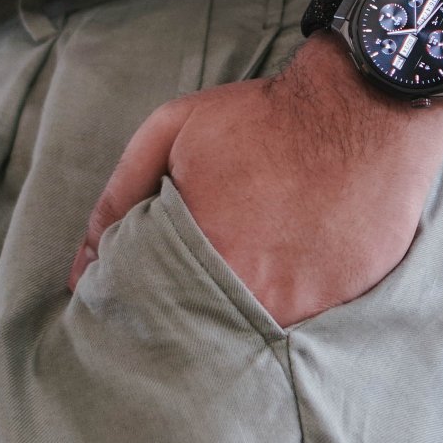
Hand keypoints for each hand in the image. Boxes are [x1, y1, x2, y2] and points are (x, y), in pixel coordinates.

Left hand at [67, 34, 442, 326]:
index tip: (141, 284)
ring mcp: (301, 307)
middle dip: (184, 308)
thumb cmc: (261, 118)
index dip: (139, 299)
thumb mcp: (171, 133)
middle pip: (195, 328)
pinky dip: (285, 303)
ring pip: (247, 331)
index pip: (146, 310)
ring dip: (235, 310)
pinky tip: (285, 264)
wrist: (361, 110)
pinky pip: (299, 324)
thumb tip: (81, 265)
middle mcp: (249, 294)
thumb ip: (120, 197)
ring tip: (245, 261)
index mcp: (199, 255)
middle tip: (197, 267)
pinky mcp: (341, 305)